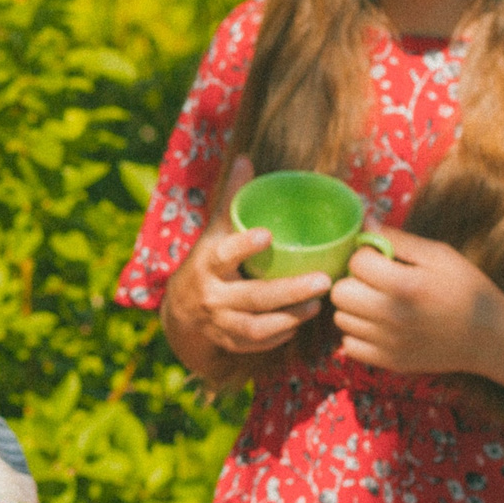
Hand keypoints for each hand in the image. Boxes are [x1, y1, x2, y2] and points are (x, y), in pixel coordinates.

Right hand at [163, 156, 334, 358]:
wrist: (181, 309)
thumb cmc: (208, 260)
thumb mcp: (214, 230)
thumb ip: (233, 199)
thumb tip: (245, 159)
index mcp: (207, 263)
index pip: (223, 254)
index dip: (243, 247)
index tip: (267, 235)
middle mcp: (212, 296)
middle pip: (252, 297)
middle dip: (289, 291)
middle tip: (323, 280)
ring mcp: (220, 323)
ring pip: (257, 327)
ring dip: (290, 317)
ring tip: (317, 304)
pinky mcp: (229, 341)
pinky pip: (257, 343)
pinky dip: (279, 335)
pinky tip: (299, 322)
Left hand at [328, 229, 503, 377]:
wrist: (490, 337)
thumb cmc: (467, 289)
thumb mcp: (439, 255)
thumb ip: (398, 240)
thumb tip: (364, 222)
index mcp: (404, 284)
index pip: (356, 262)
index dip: (366, 255)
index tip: (382, 259)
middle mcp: (391, 315)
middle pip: (340, 292)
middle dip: (354, 281)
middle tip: (375, 281)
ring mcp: (388, 342)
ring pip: (341, 319)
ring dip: (354, 307)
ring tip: (378, 303)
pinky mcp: (389, 362)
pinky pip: (349, 345)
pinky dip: (358, 334)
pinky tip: (378, 325)